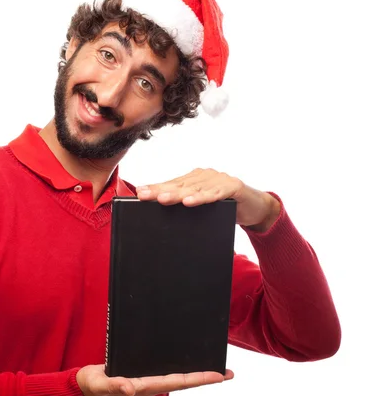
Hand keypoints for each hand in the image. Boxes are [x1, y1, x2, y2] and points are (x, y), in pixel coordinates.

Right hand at [76, 364, 233, 395]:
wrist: (86, 386)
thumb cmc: (95, 385)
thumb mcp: (102, 383)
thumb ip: (116, 384)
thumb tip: (131, 388)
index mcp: (145, 386)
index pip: (178, 382)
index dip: (199, 378)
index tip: (218, 375)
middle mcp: (151, 384)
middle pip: (184, 381)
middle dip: (206, 377)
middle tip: (229, 373)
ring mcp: (149, 380)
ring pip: (178, 377)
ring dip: (197, 374)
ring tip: (215, 368)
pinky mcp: (143, 374)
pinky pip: (167, 371)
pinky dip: (182, 368)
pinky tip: (188, 362)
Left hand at [136, 168, 280, 230]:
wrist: (256, 208)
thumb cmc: (226, 208)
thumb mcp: (203, 209)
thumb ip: (187, 209)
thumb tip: (161, 219)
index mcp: (195, 180)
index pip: (172, 184)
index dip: (155, 188)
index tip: (139, 193)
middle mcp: (204, 176)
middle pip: (180, 185)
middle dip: (161, 191)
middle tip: (145, 196)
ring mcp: (219, 179)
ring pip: (195, 188)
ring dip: (178, 194)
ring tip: (162, 199)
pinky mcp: (233, 186)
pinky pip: (216, 193)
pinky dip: (203, 197)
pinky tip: (191, 201)